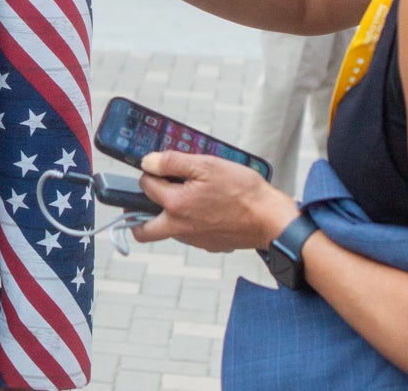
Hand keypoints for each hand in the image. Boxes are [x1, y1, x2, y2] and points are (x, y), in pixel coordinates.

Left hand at [130, 151, 297, 253]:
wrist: (272, 220)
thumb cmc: (243, 192)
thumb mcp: (207, 165)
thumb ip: (172, 162)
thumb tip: (147, 162)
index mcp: (175, 206)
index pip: (144, 186)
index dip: (151, 172)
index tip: (160, 167)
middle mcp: (180, 228)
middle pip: (142, 229)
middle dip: (136, 213)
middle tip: (147, 196)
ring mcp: (194, 240)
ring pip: (167, 231)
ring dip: (167, 215)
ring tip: (187, 195)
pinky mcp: (209, 245)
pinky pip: (189, 235)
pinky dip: (190, 222)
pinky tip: (207, 207)